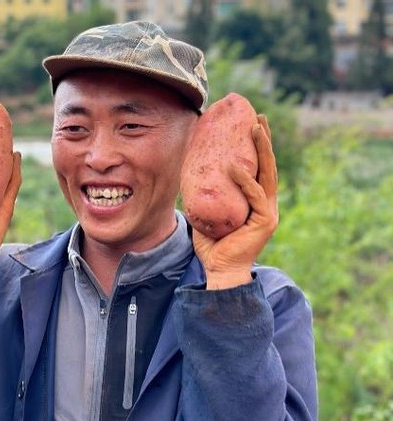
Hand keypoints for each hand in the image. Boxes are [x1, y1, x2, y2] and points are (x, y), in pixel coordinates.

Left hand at [192, 115, 278, 289]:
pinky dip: (244, 180)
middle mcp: (265, 203)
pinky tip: (234, 166)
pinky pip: (254, 195)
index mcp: (255, 201)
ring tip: (254, 129)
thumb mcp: (205, 215)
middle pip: (267, 165)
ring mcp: (268, 211)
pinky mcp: (264, 221)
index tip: (252, 124)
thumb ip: (203, 198)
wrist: (219, 270)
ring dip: (261, 150)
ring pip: (266, 174)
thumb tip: (184, 180)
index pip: (257, 168)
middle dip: (264, 140)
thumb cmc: (212, 245)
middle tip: (259, 117)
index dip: (256, 147)